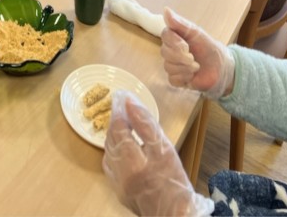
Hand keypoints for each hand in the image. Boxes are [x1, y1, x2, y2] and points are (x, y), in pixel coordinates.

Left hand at [103, 92, 213, 215]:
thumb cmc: (177, 184)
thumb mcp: (167, 151)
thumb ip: (147, 125)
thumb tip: (130, 102)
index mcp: (136, 165)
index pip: (120, 129)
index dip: (120, 110)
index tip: (122, 96)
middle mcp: (122, 175)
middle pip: (112, 139)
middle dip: (115, 119)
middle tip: (120, 104)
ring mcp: (118, 184)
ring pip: (108, 151)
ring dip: (113, 133)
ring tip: (122, 120)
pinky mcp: (118, 191)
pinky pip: (109, 164)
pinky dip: (113, 150)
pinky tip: (121, 144)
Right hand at [161, 7, 234, 98]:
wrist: (222, 68)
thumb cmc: (209, 48)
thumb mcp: (197, 33)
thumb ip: (180, 23)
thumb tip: (166, 10)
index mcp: (175, 37)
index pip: (164, 35)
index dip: (174, 42)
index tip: (186, 45)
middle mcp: (170, 50)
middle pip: (164, 52)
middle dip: (181, 57)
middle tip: (194, 58)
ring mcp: (172, 65)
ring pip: (168, 66)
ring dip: (185, 68)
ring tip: (197, 67)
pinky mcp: (176, 79)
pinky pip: (172, 79)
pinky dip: (184, 78)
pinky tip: (192, 76)